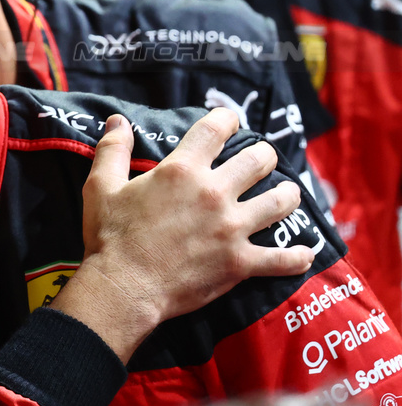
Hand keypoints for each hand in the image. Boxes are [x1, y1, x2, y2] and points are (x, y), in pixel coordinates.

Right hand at [51, 108, 313, 362]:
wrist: (123, 287)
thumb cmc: (110, 236)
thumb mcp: (101, 186)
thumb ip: (113, 149)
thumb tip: (118, 120)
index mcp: (182, 170)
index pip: (215, 129)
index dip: (226, 118)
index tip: (228, 120)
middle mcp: (214, 193)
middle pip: (259, 161)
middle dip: (264, 155)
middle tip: (261, 160)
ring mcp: (232, 229)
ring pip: (280, 202)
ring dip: (288, 196)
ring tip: (287, 194)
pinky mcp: (240, 263)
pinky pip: (283, 259)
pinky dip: (297, 257)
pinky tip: (305, 253)